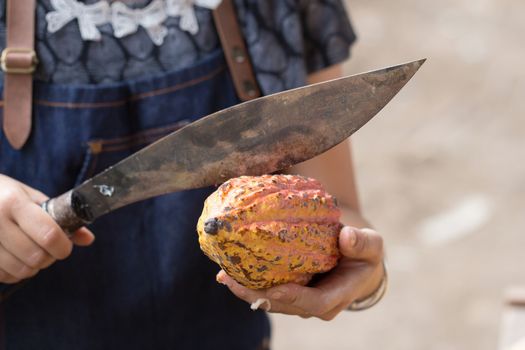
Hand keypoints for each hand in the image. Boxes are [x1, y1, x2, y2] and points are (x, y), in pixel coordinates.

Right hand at [0, 175, 94, 283]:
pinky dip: (14, 272)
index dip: (63, 246)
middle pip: (35, 257)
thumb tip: (88, 239)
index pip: (48, 234)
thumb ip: (61, 217)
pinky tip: (13, 258)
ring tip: (31, 252)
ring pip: (20, 270)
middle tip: (48, 249)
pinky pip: (3, 276)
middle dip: (49, 258)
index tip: (65, 246)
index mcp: (14, 202)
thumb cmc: (6, 195)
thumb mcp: (33, 198)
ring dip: (32, 267)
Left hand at [216, 226, 383, 319]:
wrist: (356, 260)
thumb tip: (346, 236)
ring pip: (271, 300)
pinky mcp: (289, 289)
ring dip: (247, 290)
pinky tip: (230, 270)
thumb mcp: (371, 245)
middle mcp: (315, 303)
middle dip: (257, 295)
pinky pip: (267, 289)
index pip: (315, 303)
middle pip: (284, 305)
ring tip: (224, 275)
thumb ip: (362, 242)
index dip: (295, 298)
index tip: (275, 289)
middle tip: (232, 280)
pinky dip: (249, 281)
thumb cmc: (364, 253)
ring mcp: (300, 298)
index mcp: (336, 296)